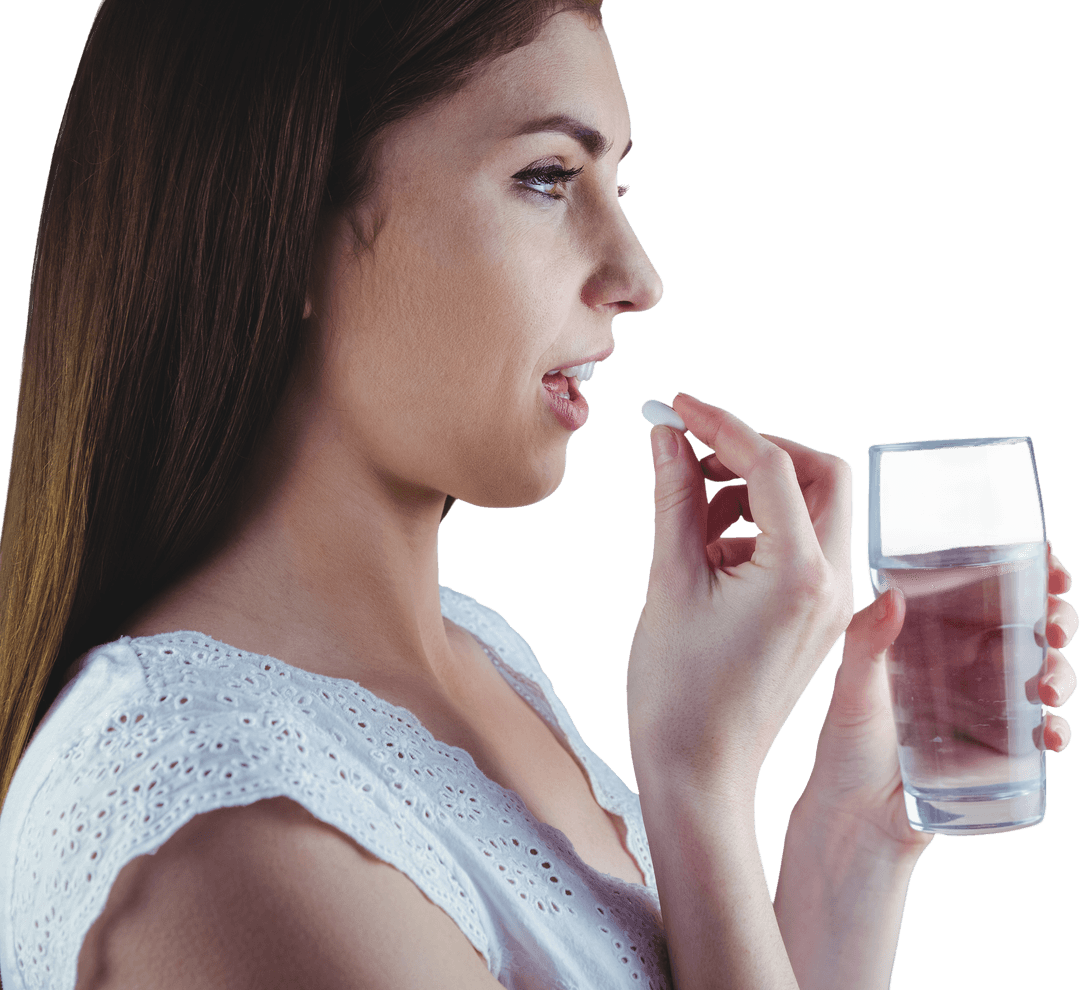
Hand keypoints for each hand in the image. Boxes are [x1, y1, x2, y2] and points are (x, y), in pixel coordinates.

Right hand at [626, 393, 854, 797]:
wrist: (697, 771)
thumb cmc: (677, 689)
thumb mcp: (669, 580)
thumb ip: (675, 497)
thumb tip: (667, 436)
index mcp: (801, 572)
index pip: (773, 465)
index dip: (720, 425)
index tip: (676, 406)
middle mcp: (834, 582)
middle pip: (820, 474)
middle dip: (758, 452)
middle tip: (695, 454)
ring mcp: (833, 601)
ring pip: (814, 506)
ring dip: (755, 491)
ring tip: (692, 517)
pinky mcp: (818, 615)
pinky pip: (802, 544)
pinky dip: (758, 528)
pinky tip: (709, 551)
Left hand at [798, 542, 1075, 854]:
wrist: (857, 817)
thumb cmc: (847, 745)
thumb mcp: (852, 686)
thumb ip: (867, 640)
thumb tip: (893, 595)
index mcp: (933, 636)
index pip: (985, 590)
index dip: (1024, 572)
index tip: (1047, 565)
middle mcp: (966, 664)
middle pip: (1027, 626)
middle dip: (1056, 615)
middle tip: (1055, 624)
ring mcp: (988, 706)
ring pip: (1044, 672)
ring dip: (1061, 671)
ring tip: (1045, 687)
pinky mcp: (1001, 750)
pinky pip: (1042, 732)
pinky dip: (1056, 729)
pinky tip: (1050, 734)